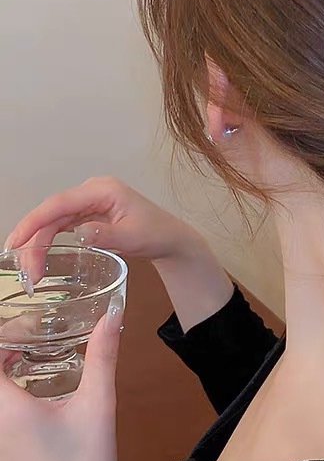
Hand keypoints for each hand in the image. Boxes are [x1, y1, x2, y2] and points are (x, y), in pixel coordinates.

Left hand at [0, 310, 121, 460]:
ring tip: (29, 363)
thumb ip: (102, 355)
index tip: (30, 330)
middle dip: (4, 352)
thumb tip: (111, 317)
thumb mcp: (99, 403)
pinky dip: (3, 400)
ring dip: (3, 376)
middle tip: (30, 341)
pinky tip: (28, 400)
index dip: (5, 337)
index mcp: (7, 411)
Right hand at [4, 176, 233, 330]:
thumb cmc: (157, 233)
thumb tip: (78, 234)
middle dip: (33, 239)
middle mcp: (92, 192)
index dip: (34, 221)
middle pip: (52, 212)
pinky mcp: (88, 214)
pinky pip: (61, 225)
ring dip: (38, 243)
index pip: (59, 203)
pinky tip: (37, 257)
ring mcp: (89, 202)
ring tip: (30, 270)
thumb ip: (106, 235)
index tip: (16, 243)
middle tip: (25, 269)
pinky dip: (48, 241)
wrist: (170, 238)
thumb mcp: (133, 236)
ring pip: (53, 220)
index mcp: (103, 190)